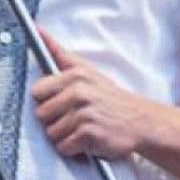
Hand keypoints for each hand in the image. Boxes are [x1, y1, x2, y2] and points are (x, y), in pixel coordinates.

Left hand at [31, 32, 155, 158]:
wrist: (142, 121)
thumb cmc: (110, 97)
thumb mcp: (87, 70)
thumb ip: (59, 53)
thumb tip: (39, 30)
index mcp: (75, 76)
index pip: (37, 91)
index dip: (46, 100)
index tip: (59, 102)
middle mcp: (79, 93)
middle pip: (41, 115)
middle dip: (54, 120)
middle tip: (74, 118)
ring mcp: (84, 114)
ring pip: (51, 133)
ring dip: (65, 136)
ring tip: (82, 128)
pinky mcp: (89, 135)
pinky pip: (64, 147)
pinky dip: (74, 149)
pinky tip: (87, 140)